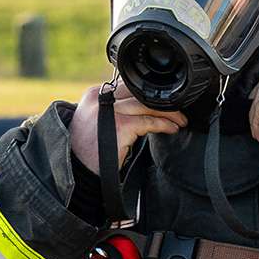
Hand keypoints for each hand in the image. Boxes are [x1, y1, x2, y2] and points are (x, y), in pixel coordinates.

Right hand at [69, 82, 185, 174]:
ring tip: (180, 121)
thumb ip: (115, 109)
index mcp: (94, 94)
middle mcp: (100, 98)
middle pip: (139, 93)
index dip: (149, 94)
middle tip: (178, 112)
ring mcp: (110, 111)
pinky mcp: (120, 125)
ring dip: (169, 113)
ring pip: (147, 105)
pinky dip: (164, 124)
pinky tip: (172, 128)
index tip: (164, 103)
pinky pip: (148, 121)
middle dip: (162, 102)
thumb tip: (141, 105)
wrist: (78, 171)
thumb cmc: (89, 150)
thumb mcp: (97, 121)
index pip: (128, 86)